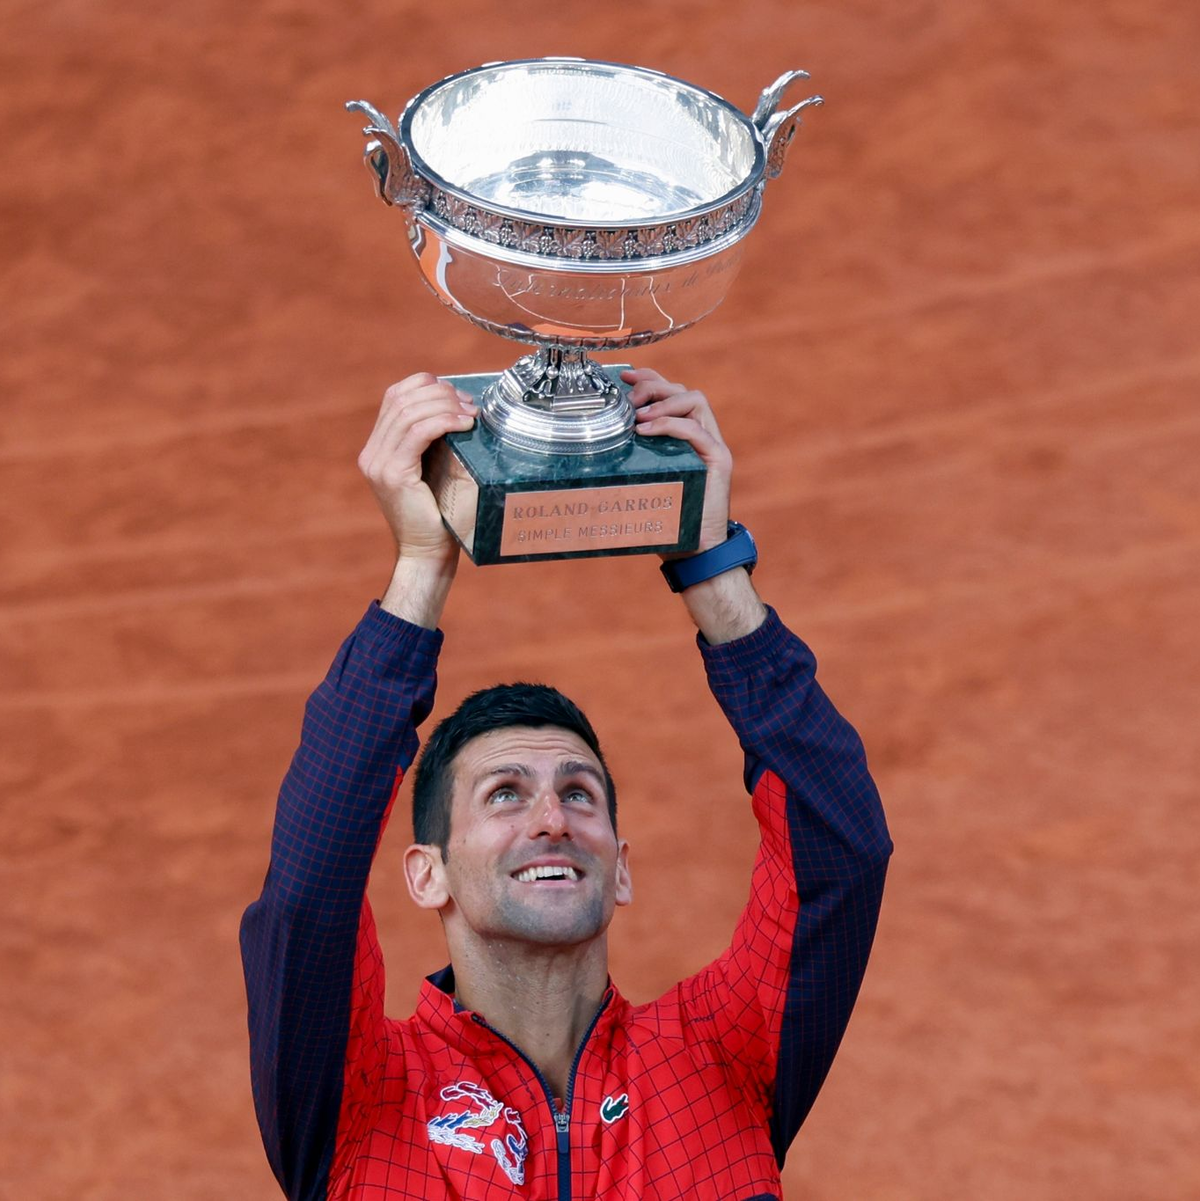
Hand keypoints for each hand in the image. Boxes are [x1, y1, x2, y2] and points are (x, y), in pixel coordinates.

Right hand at [358, 372, 477, 565]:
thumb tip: (459, 405)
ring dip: (445, 405)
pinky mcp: (393, 475)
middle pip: (402, 399)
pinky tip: (464, 425)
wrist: (427, 552)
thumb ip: (433, 441)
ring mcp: (378, 464)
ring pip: (409, 412)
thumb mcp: (433, 469)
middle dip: (440, 394)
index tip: (457, 395)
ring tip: (471, 413)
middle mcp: (372, 453)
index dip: (426, 385)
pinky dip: (444, 422)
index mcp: (377, 448)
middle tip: (469, 404)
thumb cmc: (439, 513)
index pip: (395, 396)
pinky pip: (417, 433)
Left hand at [622, 367, 731, 554]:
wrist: (695, 550)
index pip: (672, 391)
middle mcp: (703, 435)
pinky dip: (670, 424)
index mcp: (686, 436)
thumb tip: (592, 448)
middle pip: (682, 390)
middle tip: (627, 399)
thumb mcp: (642, 480)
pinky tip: (646, 431)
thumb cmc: (666, 518)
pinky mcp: (719, 460)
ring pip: (695, 400)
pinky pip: (697, 430)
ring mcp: (713, 446)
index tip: (623, 376)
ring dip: (662, 402)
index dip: (649, 378)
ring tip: (638, 416)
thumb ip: (631, 459)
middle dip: (652, 386)